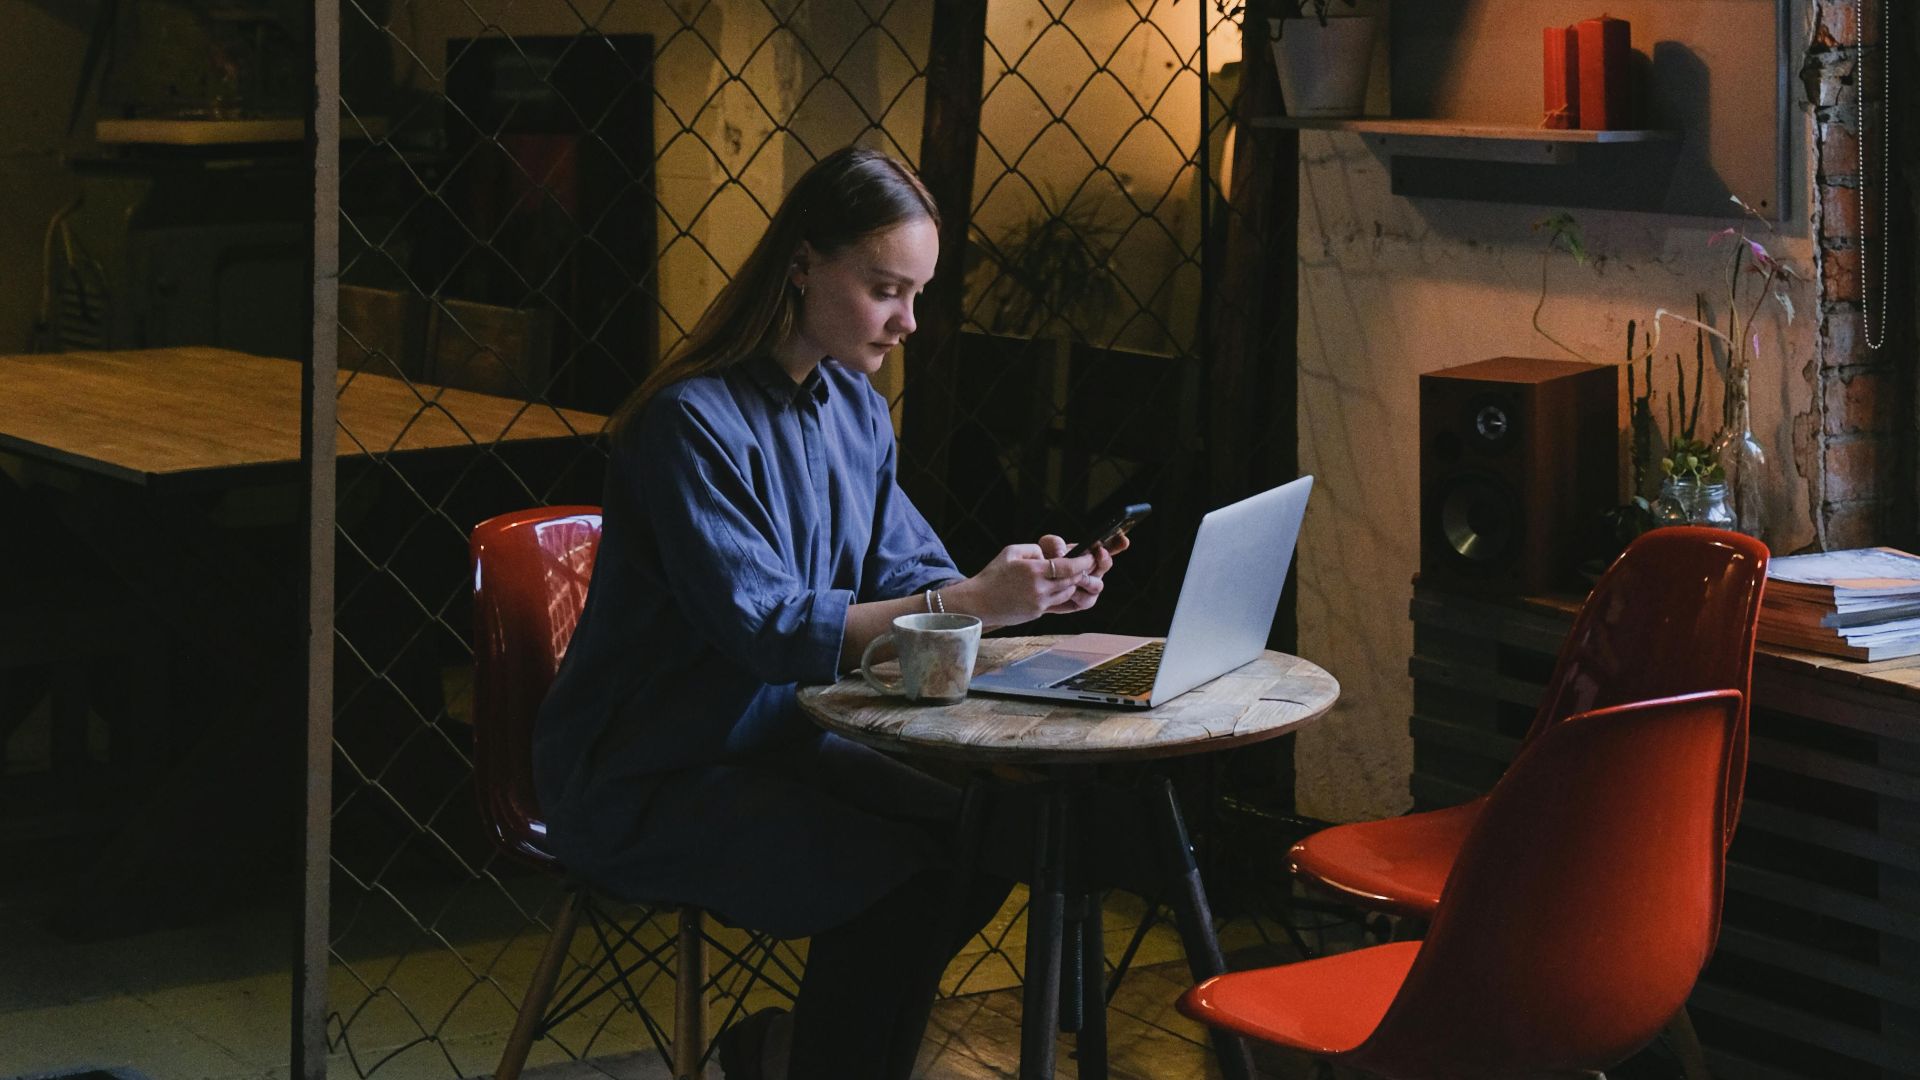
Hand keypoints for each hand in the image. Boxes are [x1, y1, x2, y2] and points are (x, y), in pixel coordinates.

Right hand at [947, 542, 1093, 627]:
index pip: (1068, 566)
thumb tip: (1049, 554)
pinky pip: (1056, 603)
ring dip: (1071, 584)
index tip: (1089, 556)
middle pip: (1072, 581)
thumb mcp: (1011, 552)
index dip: (1083, 561)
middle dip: (1081, 572)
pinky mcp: (1037, 614)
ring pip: (1067, 593)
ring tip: (1069, 575)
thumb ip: (1034, 549)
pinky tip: (1055, 586)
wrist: (977, 603)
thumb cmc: (992, 575)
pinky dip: (1059, 594)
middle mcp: (1039, 589)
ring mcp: (1039, 604)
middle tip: (1086, 564)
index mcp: (1033, 571)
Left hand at [1035, 532, 1125, 613]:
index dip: (1118, 543)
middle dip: (1104, 559)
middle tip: (1099, 553)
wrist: (1035, 584)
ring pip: (1097, 585)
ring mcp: (1090, 587)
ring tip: (1076, 576)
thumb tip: (1063, 553)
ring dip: (1087, 579)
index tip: (1124, 539)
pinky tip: (1069, 590)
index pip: (1109, 546)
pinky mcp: (1082, 602)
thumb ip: (1054, 543)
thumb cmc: (1043, 561)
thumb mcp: (1046, 546)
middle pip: (1106, 565)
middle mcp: (1094, 569)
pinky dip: (1078, 595)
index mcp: (1089, 553)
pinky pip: (1086, 600)